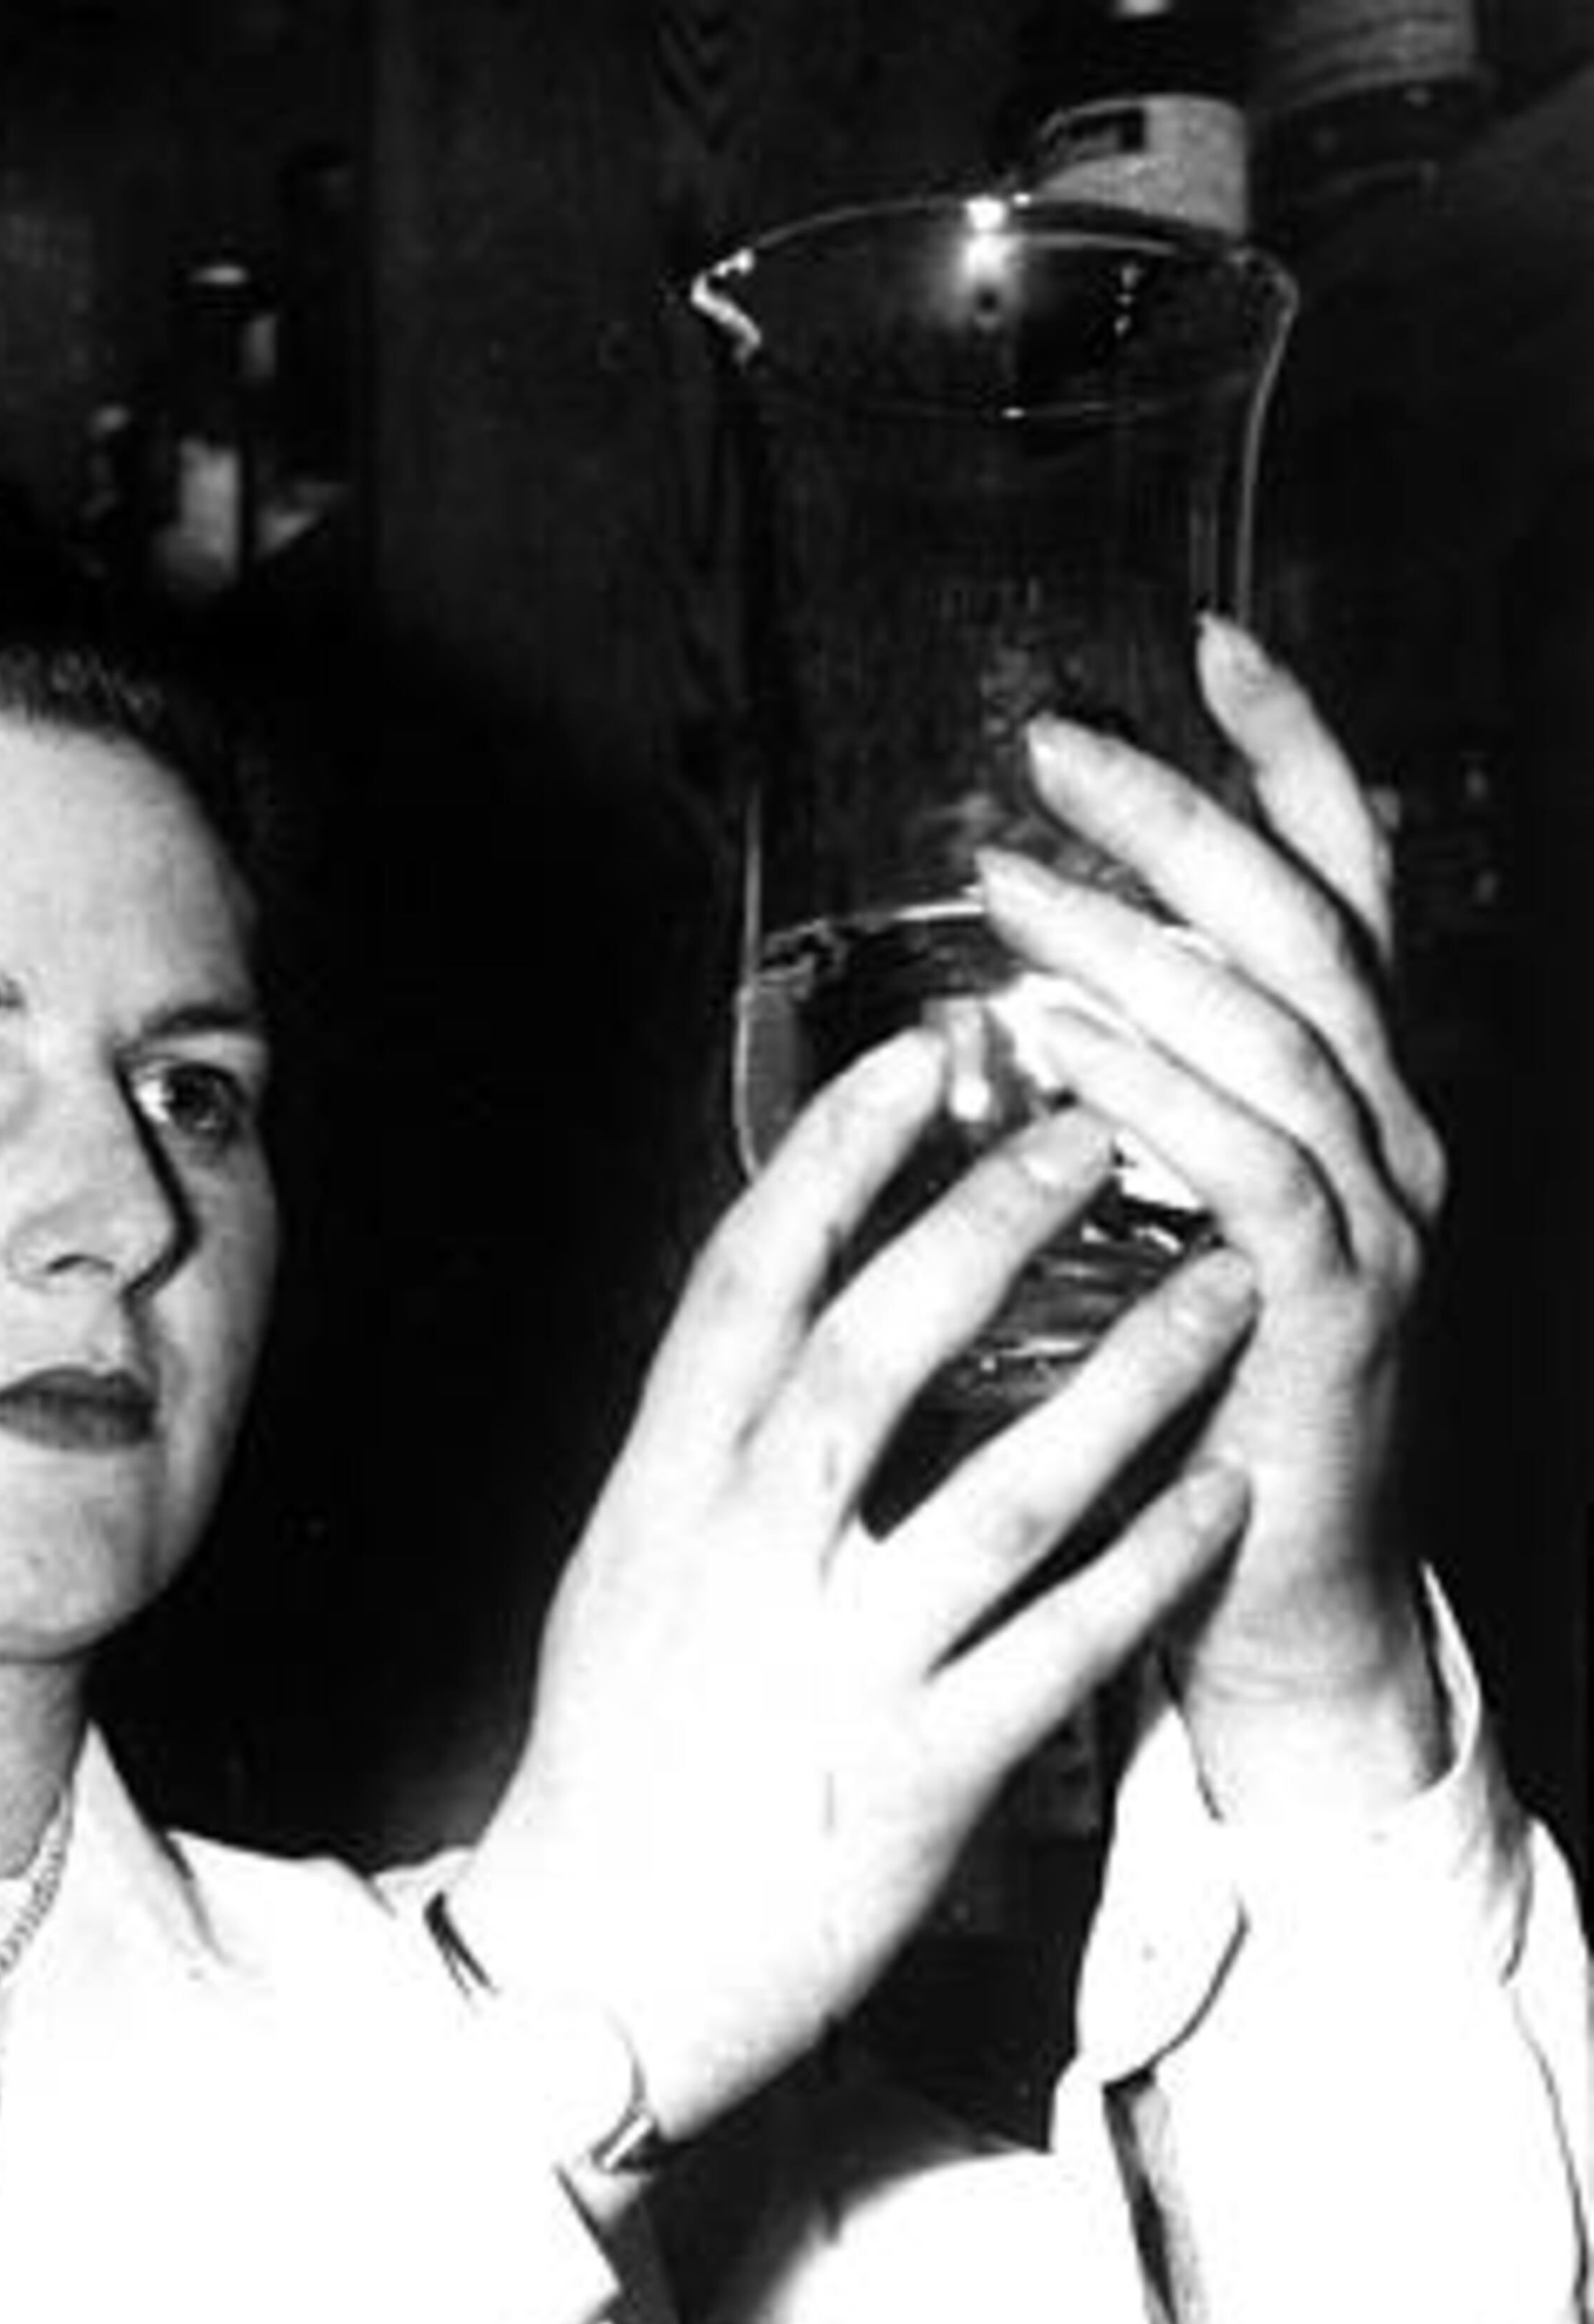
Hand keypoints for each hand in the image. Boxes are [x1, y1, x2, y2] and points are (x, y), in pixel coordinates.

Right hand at [454, 1031, 1260, 2143]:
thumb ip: (706, 1450)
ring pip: (1007, 1495)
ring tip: (1223, 1288)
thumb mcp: (628, 1577)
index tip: (921, 1055)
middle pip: (876, 1355)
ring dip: (1130, 1378)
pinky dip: (1153, 1564)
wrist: (598, 1968)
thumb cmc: (617, 1758)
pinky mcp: (925, 1778)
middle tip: (1099, 1130)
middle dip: (991, 1226)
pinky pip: (1067, 1650)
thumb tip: (779, 1305)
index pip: (745, 1292)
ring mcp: (839, 1674)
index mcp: (664, 1501)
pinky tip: (1221, 1490)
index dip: (836, 1159)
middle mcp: (748, 1569)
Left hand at [974, 617, 1447, 1817]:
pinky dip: (1159, 1096)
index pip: (1340, 884)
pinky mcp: (1334, 1309)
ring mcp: (1379, 1216)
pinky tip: (1071, 1045)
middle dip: (1182, 820)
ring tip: (1011, 885)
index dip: (1288, 757)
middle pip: (1302, 926)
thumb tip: (1039, 993)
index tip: (1206, 645)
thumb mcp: (1180, 1227)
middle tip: (1055, 746)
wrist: (1279, 1601)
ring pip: (1275, 1035)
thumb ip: (1146, 1111)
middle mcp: (1390, 1131)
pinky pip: (1254, 1171)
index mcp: (1353, 1097)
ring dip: (1137, 946)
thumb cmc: (1196, 1404)